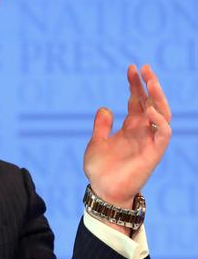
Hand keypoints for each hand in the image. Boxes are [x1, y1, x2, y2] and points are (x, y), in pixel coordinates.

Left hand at [83, 65, 171, 212]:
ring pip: (162, 113)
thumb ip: (102, 126)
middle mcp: (142, 131)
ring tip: (150, 81)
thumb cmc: (101, 170)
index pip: (137, 100)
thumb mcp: (96, 142)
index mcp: (130, 127)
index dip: (135, 84)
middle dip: (149, 84)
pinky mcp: (154, 152)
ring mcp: (150, 140)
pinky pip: (163, 133)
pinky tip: (147, 109)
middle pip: (151, 102)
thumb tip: (106, 108)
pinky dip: (158, 120)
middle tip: (144, 68)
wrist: (104, 191)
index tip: (131, 68)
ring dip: (158, 97)